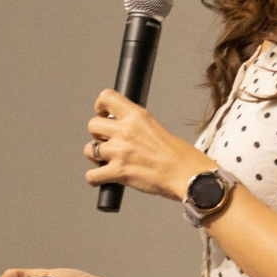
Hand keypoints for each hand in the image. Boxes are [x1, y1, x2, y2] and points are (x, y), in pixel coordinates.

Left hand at [85, 89, 213, 199]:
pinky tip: (102, 178)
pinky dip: (94, 178)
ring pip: (89, 149)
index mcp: (137, 116)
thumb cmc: (180, 155)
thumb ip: (136, 126)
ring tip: (106, 162)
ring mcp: (120, 151)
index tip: (102, 113)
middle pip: (93, 125)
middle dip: (97, 135)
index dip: (100, 106)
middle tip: (107, 143)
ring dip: (95, 157)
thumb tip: (121, 130)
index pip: (107, 97)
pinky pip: (92, 175)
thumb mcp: (155, 127)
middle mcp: (126, 131)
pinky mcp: (118, 172)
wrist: (187, 175)